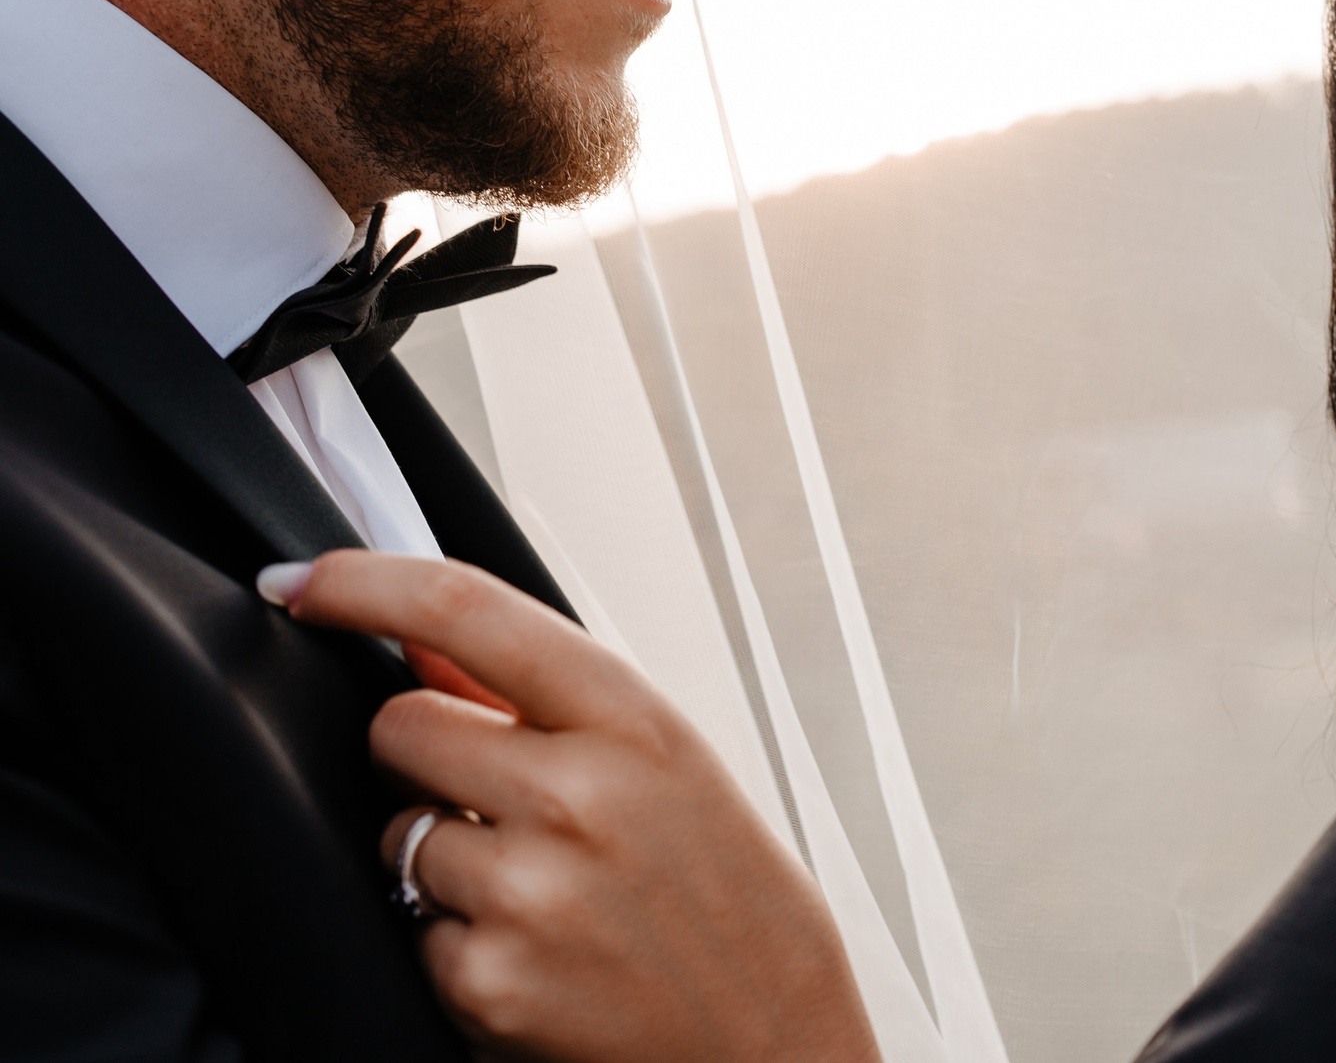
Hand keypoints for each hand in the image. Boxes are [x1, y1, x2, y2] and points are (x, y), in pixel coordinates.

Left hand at [270, 553, 878, 1062]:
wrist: (772, 1035)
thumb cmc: (721, 888)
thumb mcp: (663, 762)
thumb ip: (542, 697)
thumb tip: (419, 636)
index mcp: (633, 720)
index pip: (466, 610)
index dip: (362, 582)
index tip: (300, 584)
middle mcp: (578, 795)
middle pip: (401, 724)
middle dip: (422, 755)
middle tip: (498, 798)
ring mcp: (529, 891)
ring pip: (398, 833)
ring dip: (442, 858)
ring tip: (544, 893)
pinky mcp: (489, 982)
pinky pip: (413, 930)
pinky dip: (458, 944)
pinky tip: (539, 955)